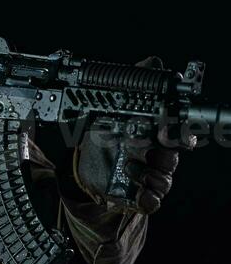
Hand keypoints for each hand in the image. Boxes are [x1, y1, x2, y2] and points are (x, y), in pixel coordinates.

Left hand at [74, 56, 192, 214]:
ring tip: (130, 166)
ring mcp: (149, 177)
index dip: (178, 133)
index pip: (179, 134)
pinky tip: (135, 188)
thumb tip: (155, 62)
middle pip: (173, 158)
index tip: (166, 130)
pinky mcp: (139, 195)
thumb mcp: (112, 106)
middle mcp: (157, 156)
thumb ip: (133, 83)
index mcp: (156, 135)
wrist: (86, 165)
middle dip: (165, 153)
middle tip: (150, 145)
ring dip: (150, 174)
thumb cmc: (106, 135)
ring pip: (165, 180)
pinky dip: (147, 196)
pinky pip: (153, 201)